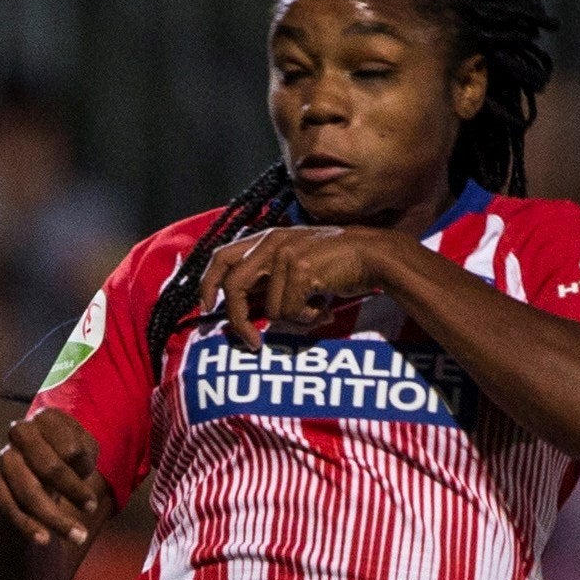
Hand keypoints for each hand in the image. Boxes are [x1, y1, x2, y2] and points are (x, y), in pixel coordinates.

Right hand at [0, 407, 110, 548]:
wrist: (40, 476)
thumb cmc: (71, 460)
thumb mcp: (86, 453)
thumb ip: (86, 455)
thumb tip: (75, 467)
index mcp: (47, 418)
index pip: (69, 446)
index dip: (84, 467)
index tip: (92, 477)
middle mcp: (21, 432)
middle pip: (47, 466)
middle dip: (72, 490)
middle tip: (93, 509)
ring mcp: (5, 456)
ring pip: (28, 489)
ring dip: (54, 517)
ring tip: (79, 536)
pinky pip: (7, 505)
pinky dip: (27, 524)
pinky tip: (45, 539)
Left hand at [194, 226, 400, 351]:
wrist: (374, 254)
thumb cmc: (337, 265)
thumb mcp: (296, 262)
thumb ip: (269, 278)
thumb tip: (240, 310)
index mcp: (266, 238)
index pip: (222, 256)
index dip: (207, 283)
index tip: (206, 307)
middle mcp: (271, 242)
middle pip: (234, 285)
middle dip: (237, 318)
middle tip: (251, 341)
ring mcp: (285, 254)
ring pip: (270, 308)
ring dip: (293, 319)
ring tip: (314, 310)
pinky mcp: (300, 268)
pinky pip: (291, 311)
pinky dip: (308, 318)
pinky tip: (324, 308)